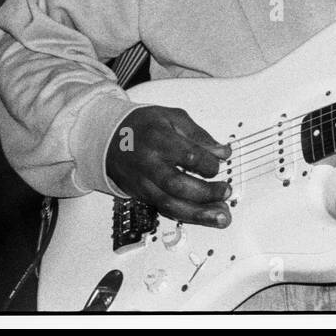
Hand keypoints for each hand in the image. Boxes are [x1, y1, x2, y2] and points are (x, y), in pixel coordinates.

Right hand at [105, 105, 232, 227]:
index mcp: (158, 139)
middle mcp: (149, 164)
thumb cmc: (144, 126)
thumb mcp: (173, 118)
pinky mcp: (143, 196)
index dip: (207, 163)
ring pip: (170, 205)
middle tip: (226, 192)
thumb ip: (199, 135)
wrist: (109, 139)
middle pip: (176, 184)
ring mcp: (144, 183)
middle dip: (205, 193)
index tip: (219, 163)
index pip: (187, 155)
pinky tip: (206, 217)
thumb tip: (222, 152)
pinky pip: (166, 210)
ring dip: (199, 214)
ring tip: (222, 217)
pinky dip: (188, 216)